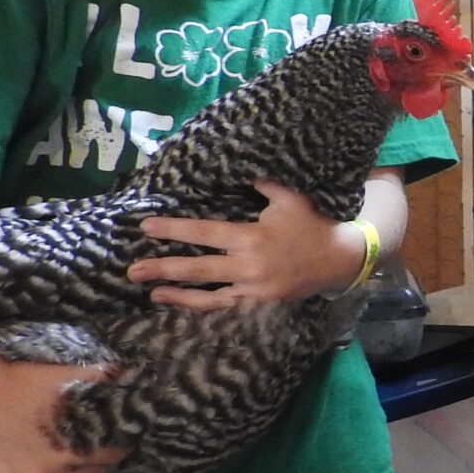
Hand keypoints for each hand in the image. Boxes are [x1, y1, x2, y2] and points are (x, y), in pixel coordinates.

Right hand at [0, 356, 123, 472]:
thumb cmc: (28, 378)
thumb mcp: (75, 376)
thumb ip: (110, 381)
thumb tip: (136, 376)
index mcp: (79, 450)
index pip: (115, 455)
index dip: (118, 442)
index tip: (115, 433)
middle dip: (95, 458)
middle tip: (91, 442)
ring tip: (65, 454)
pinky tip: (37, 468)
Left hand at [131, 178, 365, 305]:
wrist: (341, 260)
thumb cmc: (312, 225)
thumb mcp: (290, 199)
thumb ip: (263, 183)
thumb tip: (239, 165)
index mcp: (252, 237)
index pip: (204, 232)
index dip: (174, 229)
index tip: (146, 226)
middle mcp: (248, 266)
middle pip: (197, 268)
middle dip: (163, 267)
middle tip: (132, 270)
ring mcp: (254, 289)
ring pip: (208, 294)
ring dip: (177, 293)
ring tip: (151, 291)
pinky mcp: (260, 304)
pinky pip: (225, 307)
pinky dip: (201, 306)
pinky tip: (181, 303)